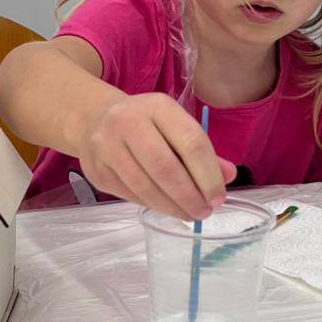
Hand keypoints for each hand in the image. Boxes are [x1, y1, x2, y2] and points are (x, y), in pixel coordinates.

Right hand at [78, 94, 236, 220]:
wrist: (94, 118)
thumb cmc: (146, 124)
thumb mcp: (174, 125)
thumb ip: (201, 150)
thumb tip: (227, 176)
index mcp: (158, 107)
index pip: (190, 143)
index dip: (208, 175)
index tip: (218, 197)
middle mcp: (129, 122)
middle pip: (165, 167)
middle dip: (189, 196)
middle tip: (204, 212)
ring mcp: (108, 146)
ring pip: (145, 186)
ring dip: (171, 206)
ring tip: (188, 215)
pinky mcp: (97, 169)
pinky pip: (130, 194)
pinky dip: (153, 205)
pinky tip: (167, 208)